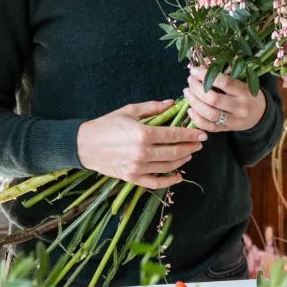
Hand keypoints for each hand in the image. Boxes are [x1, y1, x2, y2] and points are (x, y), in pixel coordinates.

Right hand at [76, 100, 205, 189]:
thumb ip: (152, 108)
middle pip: (175, 151)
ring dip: (183, 160)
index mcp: (142, 133)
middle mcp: (142, 152)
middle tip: (199, 143)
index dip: (190, 134)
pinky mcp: (133, 178)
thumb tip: (171, 104)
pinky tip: (179, 175)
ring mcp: (138, 167)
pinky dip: (170, 180)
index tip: (202, 133)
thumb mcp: (128, 111)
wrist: (85, 145)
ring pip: (169, 166)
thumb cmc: (106, 125)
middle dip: (191, 147)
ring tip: (190, 153)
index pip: (174, 135)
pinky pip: (156, 182)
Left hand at [185, 67, 265, 132]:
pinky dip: (197, 119)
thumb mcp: (244, 83)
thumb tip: (203, 70)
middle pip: (214, 100)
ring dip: (194, 103)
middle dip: (197, 89)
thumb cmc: (248, 94)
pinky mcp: (227, 130)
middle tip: (190, 81)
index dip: (206, 75)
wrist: (261, 115)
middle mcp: (239, 107)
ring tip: (188, 93)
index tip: (194, 70)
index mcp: (244, 92)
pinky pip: (209, 127)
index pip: (224, 83)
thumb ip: (227, 78)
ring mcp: (233, 121)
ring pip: (210, 114)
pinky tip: (190, 109)